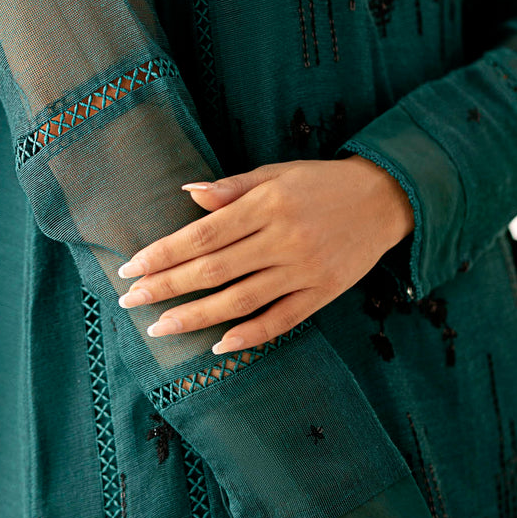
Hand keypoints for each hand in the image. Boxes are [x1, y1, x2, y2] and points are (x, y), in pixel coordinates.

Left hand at [116, 156, 413, 352]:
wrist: (386, 198)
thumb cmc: (321, 182)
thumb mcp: (277, 173)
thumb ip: (231, 188)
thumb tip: (186, 194)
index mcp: (267, 204)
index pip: (203, 235)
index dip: (163, 253)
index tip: (131, 268)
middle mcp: (283, 239)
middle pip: (214, 270)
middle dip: (166, 287)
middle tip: (130, 301)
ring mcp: (304, 270)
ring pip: (241, 300)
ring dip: (196, 317)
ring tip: (161, 327)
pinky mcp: (323, 293)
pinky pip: (280, 320)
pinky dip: (249, 335)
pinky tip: (218, 344)